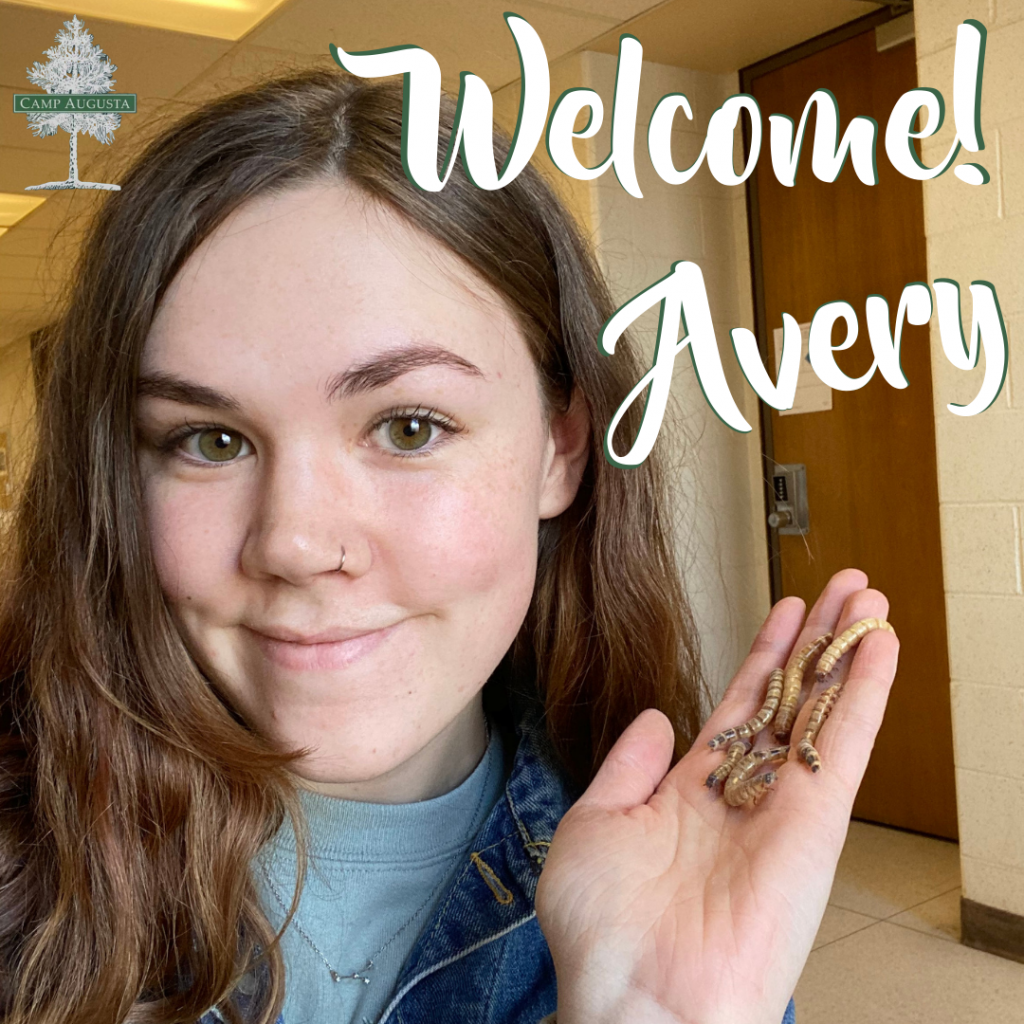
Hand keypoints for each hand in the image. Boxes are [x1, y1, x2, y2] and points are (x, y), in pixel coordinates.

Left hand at [535, 569, 898, 1023]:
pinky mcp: (815, 825)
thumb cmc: (603, 931)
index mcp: (693, 792)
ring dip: (845, 651)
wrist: (636, 1001)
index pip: (740, 705)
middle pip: (790, 697)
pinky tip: (880, 648)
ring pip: (821, 710)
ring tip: (866, 597)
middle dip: (815, 639)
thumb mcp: (595, 826)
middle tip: (843, 585)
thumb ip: (628, 767)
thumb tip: (655, 719)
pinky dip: (865, 695)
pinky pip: (844, 747)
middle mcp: (745, 794)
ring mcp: (784, 807)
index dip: (765, 656)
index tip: (786, 610)